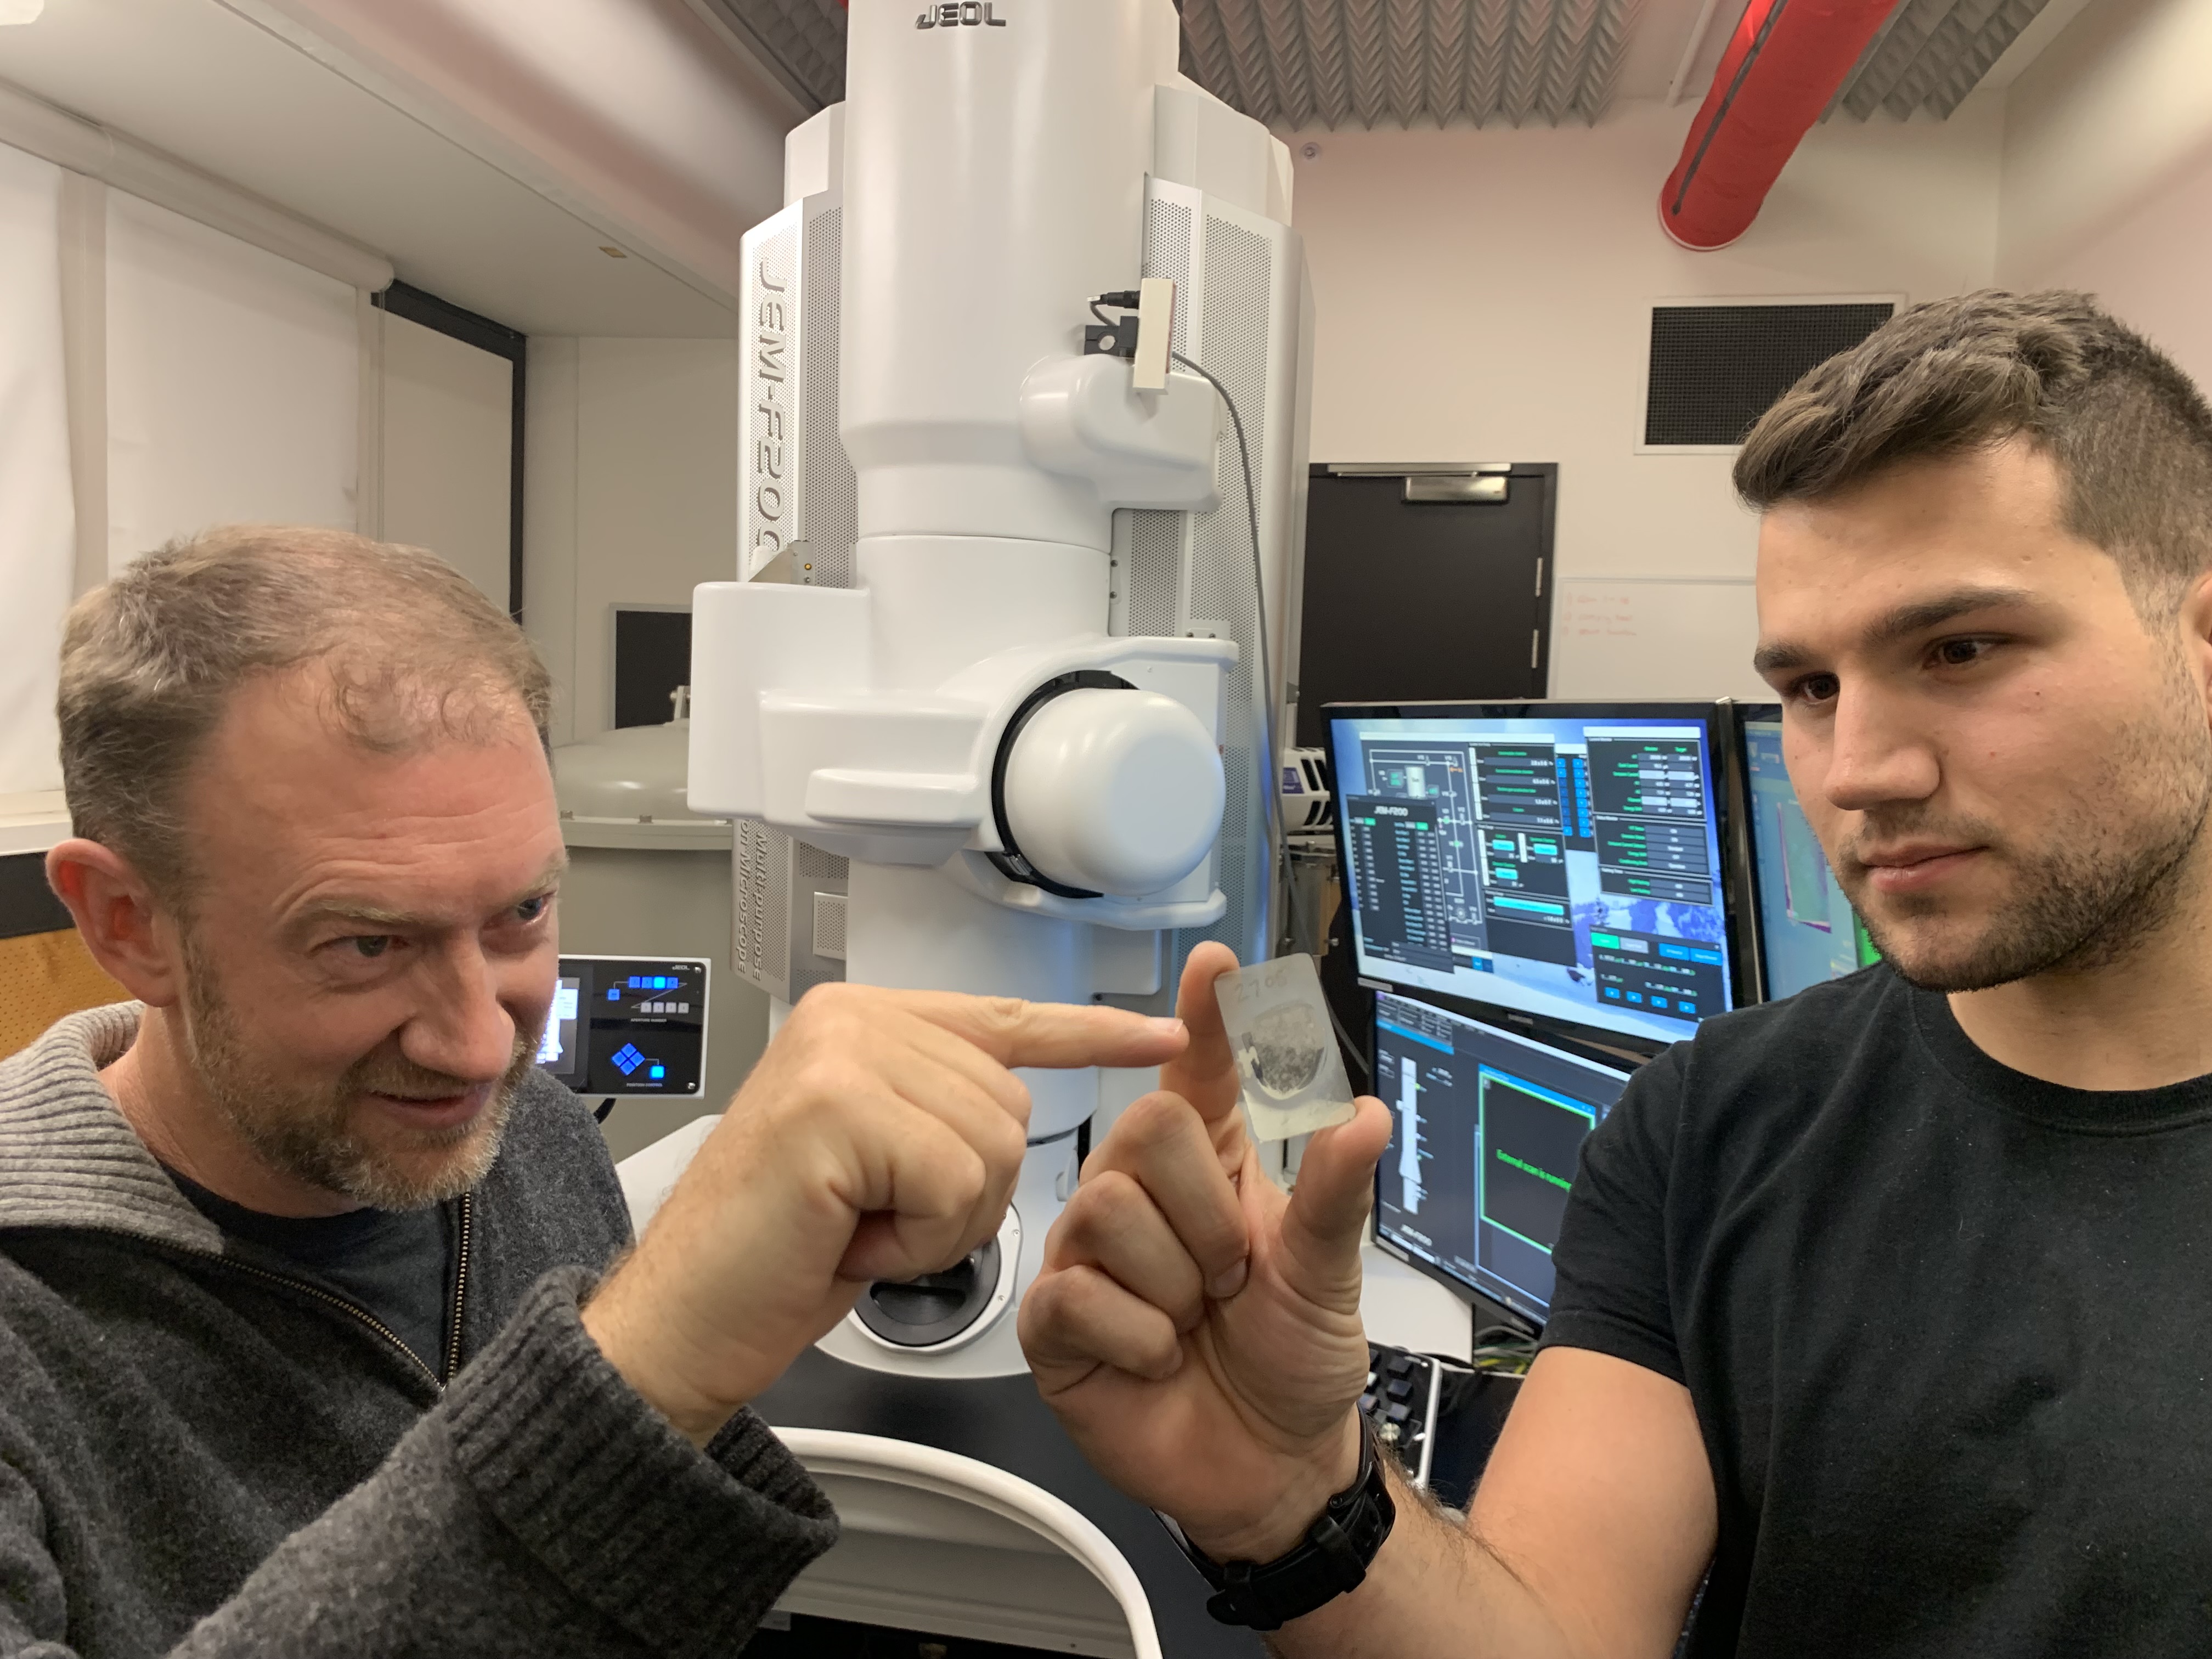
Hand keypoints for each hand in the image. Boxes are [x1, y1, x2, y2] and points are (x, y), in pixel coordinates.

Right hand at [583, 982, 1188, 1442]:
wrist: (684, 1320)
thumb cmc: (777, 1253)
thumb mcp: (874, 1161)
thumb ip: (933, 1104)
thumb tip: (1016, 1087)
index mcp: (862, 1020)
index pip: (1004, 1018)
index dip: (1089, 1033)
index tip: (1165, 1035)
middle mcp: (850, 1019)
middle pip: (1008, 1103)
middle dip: (965, 1190)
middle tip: (875, 1220)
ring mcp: (839, 1055)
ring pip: (991, 1143)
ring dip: (942, 1218)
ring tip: (860, 1228)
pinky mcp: (836, 1108)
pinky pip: (953, 1181)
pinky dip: (919, 1237)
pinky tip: (854, 1242)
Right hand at [1018, 943, 1394, 1561]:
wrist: (1269, 1466)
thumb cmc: (1294, 1361)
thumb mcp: (1330, 1276)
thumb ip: (1336, 1193)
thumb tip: (1363, 1113)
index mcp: (1212, 1167)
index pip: (1199, 1074)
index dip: (1204, 1018)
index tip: (1218, 964)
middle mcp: (1141, 1195)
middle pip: (1143, 1128)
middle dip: (1205, 1212)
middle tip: (1229, 1275)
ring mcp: (1091, 1254)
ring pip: (1108, 1210)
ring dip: (1175, 1282)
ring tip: (1193, 1320)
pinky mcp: (1057, 1320)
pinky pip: (1078, 1294)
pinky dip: (1139, 1337)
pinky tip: (1157, 1358)